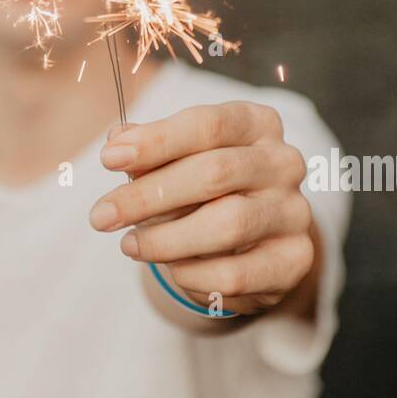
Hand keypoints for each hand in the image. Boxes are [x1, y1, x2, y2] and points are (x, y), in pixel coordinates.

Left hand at [90, 102, 314, 317]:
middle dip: (148, 196)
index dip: (156, 141)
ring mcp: (294, 211)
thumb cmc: (208, 187)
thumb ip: (150, 150)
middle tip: (101, 215)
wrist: (257, 238)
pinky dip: (193, 274)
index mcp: (257, 123)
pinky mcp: (294, 260)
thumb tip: (116, 143)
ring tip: (129, 245)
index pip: (207, 125)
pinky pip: (236, 273)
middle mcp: (283, 162)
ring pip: (226, 224)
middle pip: (214, 172)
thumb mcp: (180, 159)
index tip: (109, 159)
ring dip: (166, 239)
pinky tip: (171, 269)